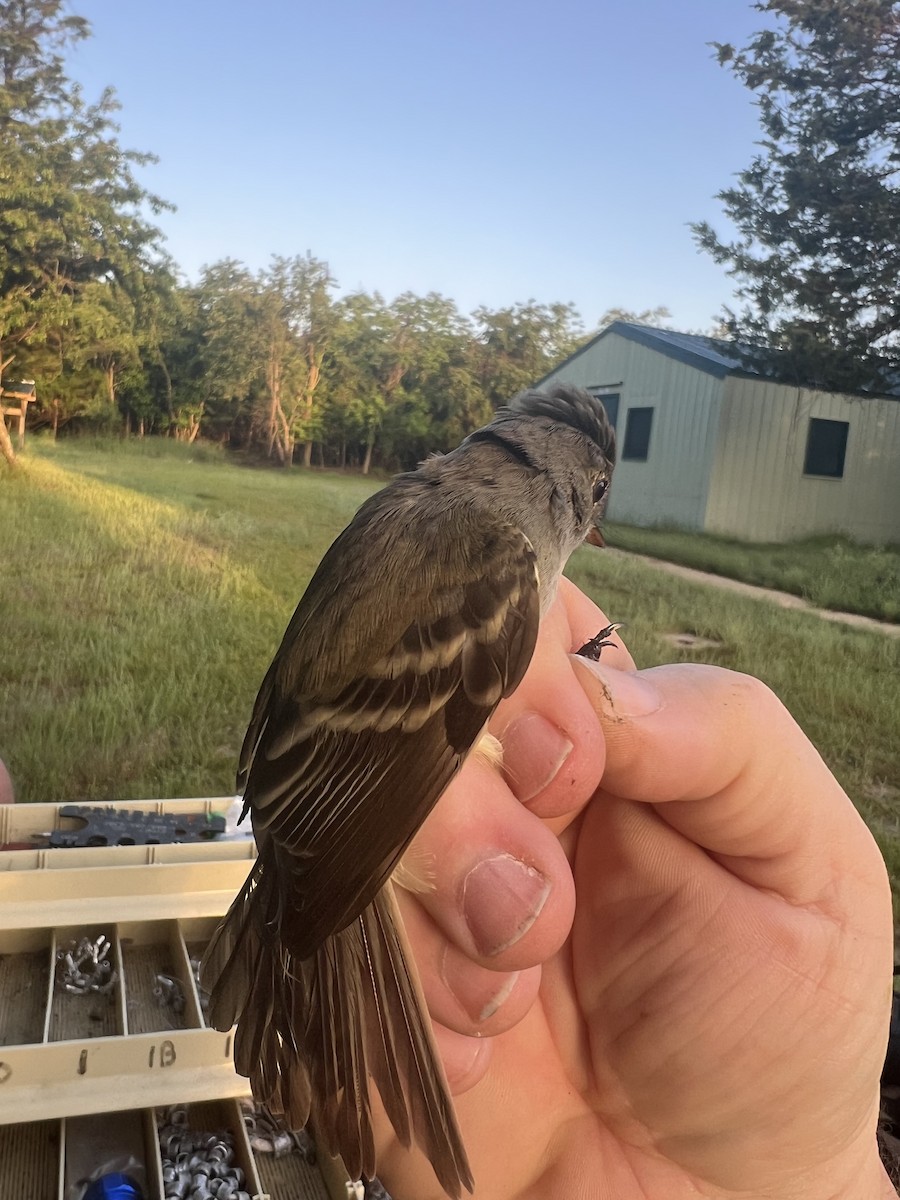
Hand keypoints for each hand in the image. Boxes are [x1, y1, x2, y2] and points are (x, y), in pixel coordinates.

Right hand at [378, 579, 893, 1198]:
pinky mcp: (367, 967)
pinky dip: (409, 988)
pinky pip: (328, 932)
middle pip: (398, 704)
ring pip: (352, 813)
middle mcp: (491, 784)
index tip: (569, 763)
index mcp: (590, 730)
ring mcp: (420, 875)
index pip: (507, 611)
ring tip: (525, 975)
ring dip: (440, 903)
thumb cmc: (772, 1026)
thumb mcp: (807, 861)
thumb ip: (724, 734)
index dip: (513, 665)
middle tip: (544, 894)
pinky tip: (482, 1039)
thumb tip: (589, 688)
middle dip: (466, 802)